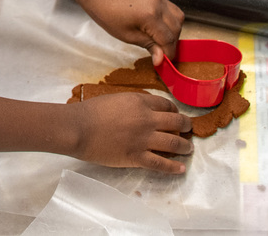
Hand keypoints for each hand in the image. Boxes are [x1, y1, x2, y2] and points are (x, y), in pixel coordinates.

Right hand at [74, 91, 192, 172]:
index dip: (174, 110)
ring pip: (174, 143)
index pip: (166, 105)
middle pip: (176, 122)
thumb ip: (133, 103)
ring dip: (185, 146)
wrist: (79, 128)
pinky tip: (181, 168)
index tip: (175, 115)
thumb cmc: (91, 111)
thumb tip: (143, 110)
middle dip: (185, 126)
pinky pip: (161, 163)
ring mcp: (144, 139)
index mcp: (140, 102)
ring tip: (188, 149)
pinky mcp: (137, 157)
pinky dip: (173, 167)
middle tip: (188, 130)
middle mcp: (147, 120)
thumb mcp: (116, 98)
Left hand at [76, 0, 184, 67]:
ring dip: (174, 31)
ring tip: (162, 40)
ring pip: (179, 18)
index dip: (168, 53)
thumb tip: (161, 59)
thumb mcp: (129, 36)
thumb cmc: (110, 17)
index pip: (168, 38)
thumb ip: (150, 46)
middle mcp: (159, 4)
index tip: (164, 62)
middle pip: (177, 28)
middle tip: (162, 53)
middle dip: (172, 43)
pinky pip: (172, 10)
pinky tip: (161, 28)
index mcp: (150, 16)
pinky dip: (171, 21)